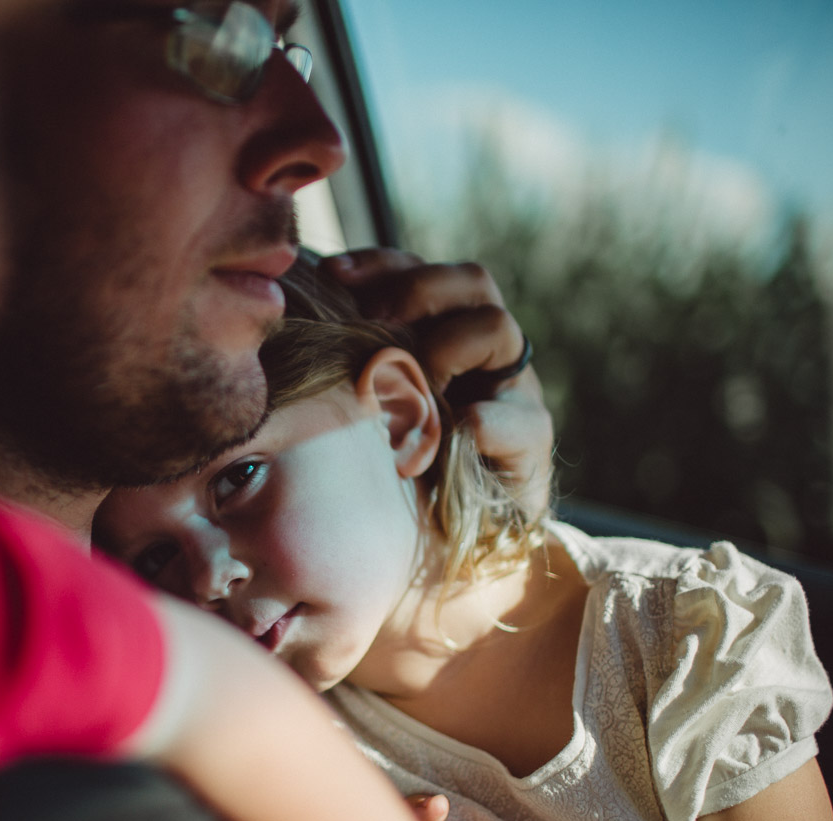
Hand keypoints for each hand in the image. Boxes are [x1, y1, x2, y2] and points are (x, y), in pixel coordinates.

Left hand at [322, 249, 553, 518]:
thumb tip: (301, 322)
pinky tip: (460, 432)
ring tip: (415, 383)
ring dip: (449, 348)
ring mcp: (512, 391)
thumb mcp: (363, 414)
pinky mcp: (532, 441)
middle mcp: (482, 353)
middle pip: (471, 282)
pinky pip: (521, 421)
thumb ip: (348, 368)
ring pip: (498, 330)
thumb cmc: (392, 474)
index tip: (333, 275)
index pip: (418, 272)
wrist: (444, 544)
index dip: (379, 265)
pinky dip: (488, 424)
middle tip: (374, 320)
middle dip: (419, 290)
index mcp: (440, 333)